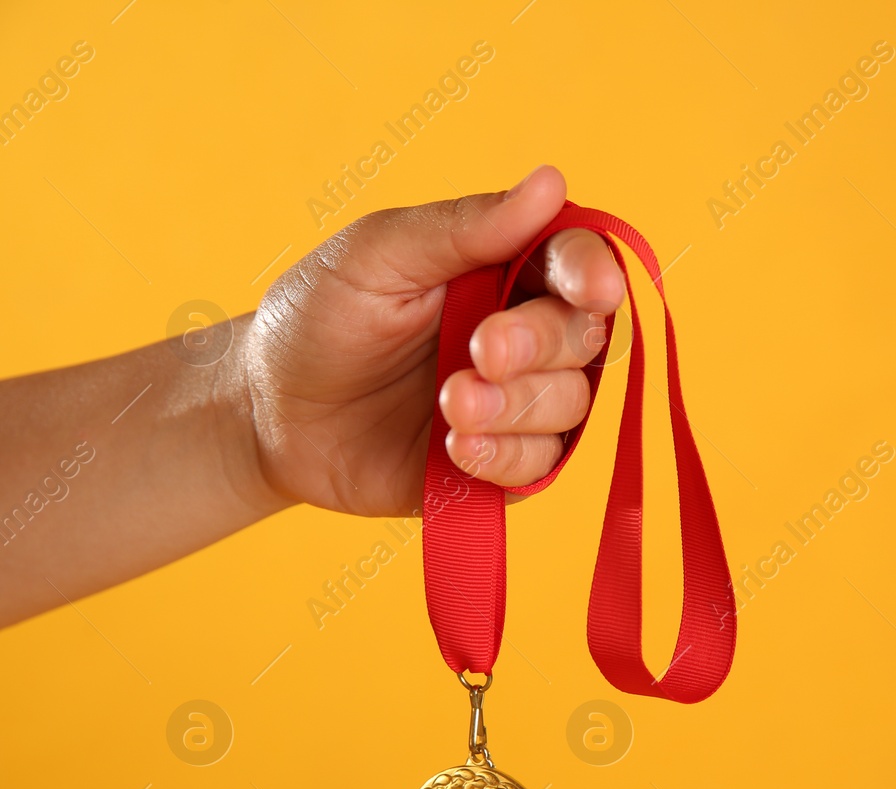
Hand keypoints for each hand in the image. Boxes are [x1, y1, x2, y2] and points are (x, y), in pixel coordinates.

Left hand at [241, 165, 624, 516]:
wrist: (268, 412)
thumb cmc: (318, 317)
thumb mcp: (377, 255)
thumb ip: (465, 226)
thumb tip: (551, 182)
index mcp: (506, 269)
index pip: (579, 263)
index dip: (594, 274)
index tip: (588, 290)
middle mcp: (527, 335)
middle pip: (586, 337)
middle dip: (541, 344)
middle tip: (481, 351)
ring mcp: (518, 403)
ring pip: (570, 405)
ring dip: (516, 407)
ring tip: (448, 404)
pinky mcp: (500, 464)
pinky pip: (538, 466)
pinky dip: (505, 457)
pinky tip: (457, 447)